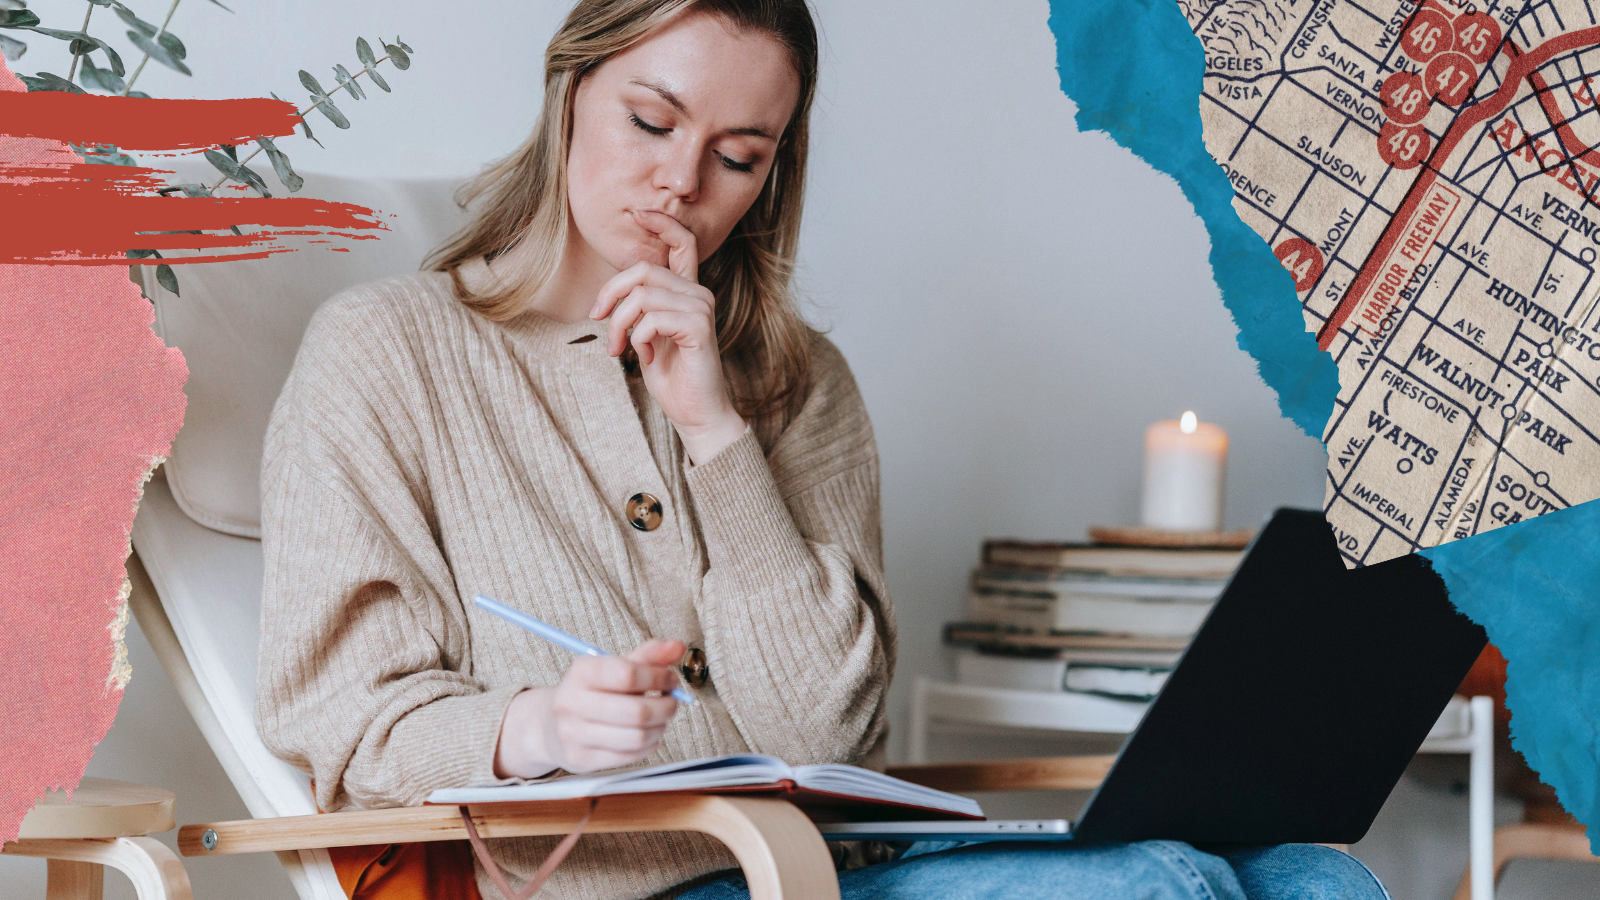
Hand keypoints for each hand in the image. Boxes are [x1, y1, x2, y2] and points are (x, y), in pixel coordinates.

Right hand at [494, 639, 685, 777]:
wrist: (550, 725)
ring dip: (660, 727)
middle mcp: (571, 702)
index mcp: (581, 672)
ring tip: (661, 719)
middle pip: (637, 711)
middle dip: (666, 706)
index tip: (670, 679)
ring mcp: (573, 734)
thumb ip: (648, 656)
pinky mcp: (581, 759)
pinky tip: (648, 735)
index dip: (659, 677)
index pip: (628, 674)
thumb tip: (677, 647)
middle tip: (672, 702)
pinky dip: (649, 745)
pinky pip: (630, 756)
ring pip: (637, 737)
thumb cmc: (592, 692)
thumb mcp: (615, 667)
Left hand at [591, 210, 747, 464]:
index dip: (661, 222)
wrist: (695, 412)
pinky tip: (643, 356)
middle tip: (598, 320)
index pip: (682, 242)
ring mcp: (701, 309)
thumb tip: (612, 291)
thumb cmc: (670, 375)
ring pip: (642, 295)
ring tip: (618, 349)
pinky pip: (651, 318)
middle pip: (643, 270)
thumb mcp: (646, 333)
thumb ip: (638, 306)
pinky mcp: (699, 328)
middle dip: (611, 294)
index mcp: (687, 290)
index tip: (637, 213)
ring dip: (619, 324)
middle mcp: (698, 294)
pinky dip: (637, 338)